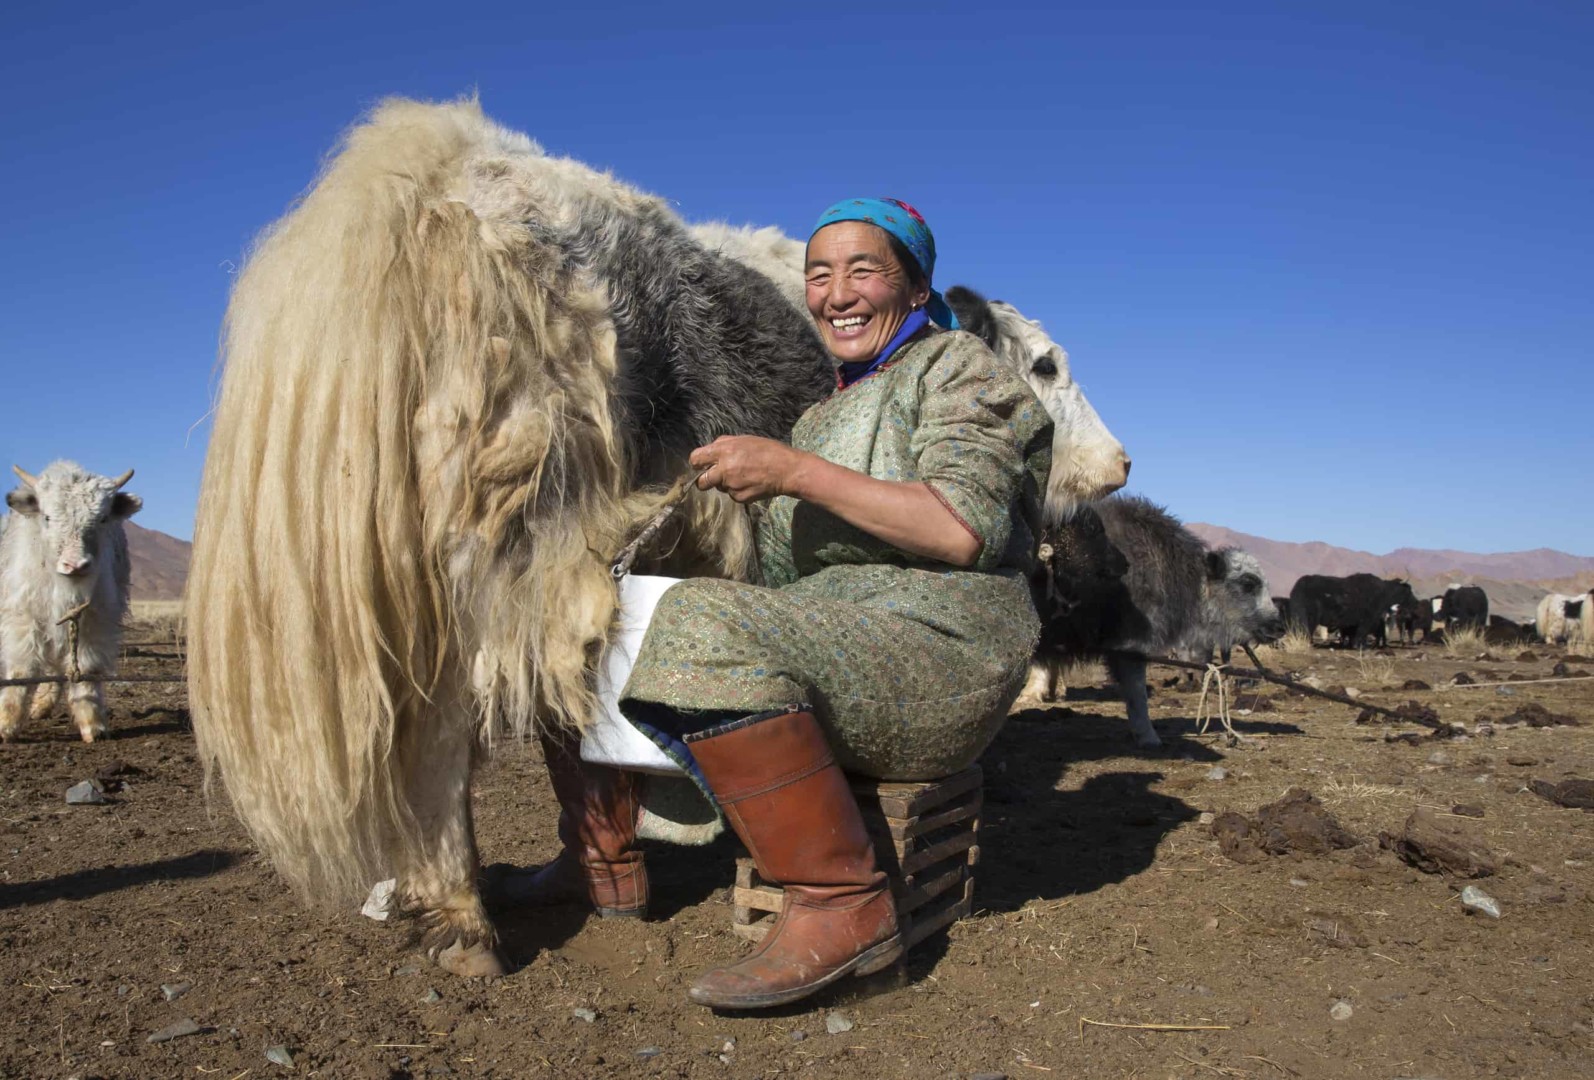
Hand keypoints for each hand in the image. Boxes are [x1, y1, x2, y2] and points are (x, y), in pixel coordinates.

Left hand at [689, 436, 807, 502]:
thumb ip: (724, 443)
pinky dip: (738, 491)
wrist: (787, 470)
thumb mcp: (745, 439)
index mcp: (723, 450)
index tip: (700, 465)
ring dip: (726, 483)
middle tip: (715, 477)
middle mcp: (724, 469)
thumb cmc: (768, 451)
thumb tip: (712, 449)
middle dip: (705, 480)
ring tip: (744, 476)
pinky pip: (732, 495)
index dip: (697, 463)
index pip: (695, 459)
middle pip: (701, 481)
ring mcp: (731, 485)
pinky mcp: (739, 497)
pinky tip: (751, 483)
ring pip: (719, 487)